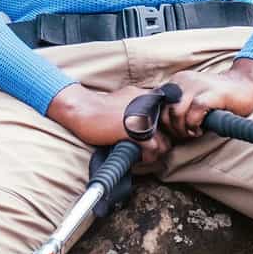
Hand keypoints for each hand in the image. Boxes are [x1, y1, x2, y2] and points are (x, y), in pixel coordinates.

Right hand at [46, 82, 173, 166]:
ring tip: (142, 155)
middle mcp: (151, 106)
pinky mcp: (137, 132)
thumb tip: (152, 120)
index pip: (168, 119)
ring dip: (154, 153)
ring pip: (164, 144)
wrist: (84, 109)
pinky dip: (146, 157)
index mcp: (149, 97)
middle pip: (168, 133)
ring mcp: (145, 119)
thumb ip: (141, 104)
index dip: (162, 132)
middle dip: (159, 144)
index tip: (154, 138)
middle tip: (147, 150)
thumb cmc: (102, 107)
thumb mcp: (127, 96)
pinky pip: (152, 150)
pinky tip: (136, 156)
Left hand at [161, 57, 252, 137]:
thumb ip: (178, 107)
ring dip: (182, 129)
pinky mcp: (210, 93)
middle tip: (184, 135)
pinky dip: (194, 125)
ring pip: (176, 112)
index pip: (155, 102)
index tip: (170, 131)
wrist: (246, 84)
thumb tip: (162, 127)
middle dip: (171, 129)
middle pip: (164, 110)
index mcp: (177, 82)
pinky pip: (194, 112)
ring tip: (192, 133)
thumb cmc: (219, 97)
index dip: (160, 121)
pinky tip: (200, 129)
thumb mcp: (193, 99)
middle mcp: (183, 81)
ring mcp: (196, 86)